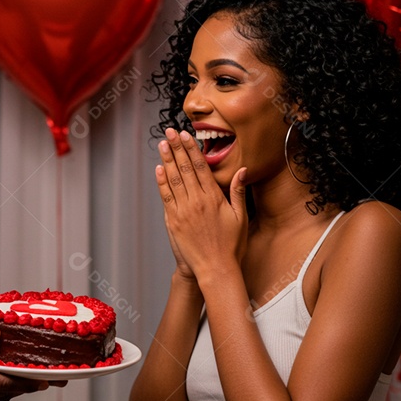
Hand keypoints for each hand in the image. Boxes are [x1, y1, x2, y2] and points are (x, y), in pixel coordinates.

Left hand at [155, 128, 247, 280]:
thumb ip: (237, 192)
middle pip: (185, 169)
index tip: (186, 135)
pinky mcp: (174, 221)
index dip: (192, 149)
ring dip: (167, 160)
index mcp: (214, 198)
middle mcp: (197, 201)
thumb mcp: (241, 217)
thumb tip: (242, 170)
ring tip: (163, 144)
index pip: (200, 167)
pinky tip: (158, 169)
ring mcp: (183, 211)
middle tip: (170, 131)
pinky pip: (166, 197)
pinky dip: (161, 182)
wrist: (215, 269)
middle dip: (177, 148)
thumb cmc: (231, 246)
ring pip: (173, 180)